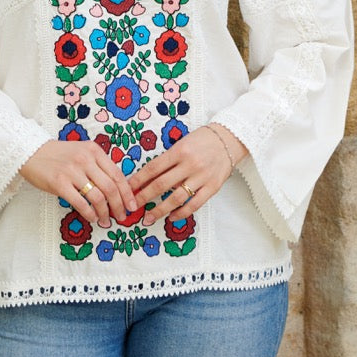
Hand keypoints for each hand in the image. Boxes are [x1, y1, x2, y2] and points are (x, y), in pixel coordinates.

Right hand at [20, 140, 136, 226]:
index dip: (127, 193)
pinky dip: (89, 214)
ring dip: (105, 213)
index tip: (132, 206)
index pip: (117, 174)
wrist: (31, 152)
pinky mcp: (60, 183)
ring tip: (105, 220)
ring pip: (98, 197)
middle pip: (110, 187)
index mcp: (94, 151)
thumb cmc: (58, 155)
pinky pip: (81, 203)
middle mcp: (85, 159)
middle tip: (121, 217)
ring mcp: (72, 171)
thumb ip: (97, 166)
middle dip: (119, 206)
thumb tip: (116, 189)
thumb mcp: (81, 152)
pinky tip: (92, 218)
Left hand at [127, 123, 246, 225]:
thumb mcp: (182, 144)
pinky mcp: (212, 187)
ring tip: (148, 218)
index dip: (138, 180)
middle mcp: (189, 164)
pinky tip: (171, 217)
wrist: (229, 139)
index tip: (127, 189)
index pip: (153, 168)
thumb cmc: (201, 140)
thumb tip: (147, 178)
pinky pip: (194, 204)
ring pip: (176, 198)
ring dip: (160, 210)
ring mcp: (202, 177)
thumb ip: (168, 160)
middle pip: (161, 184)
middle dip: (144, 197)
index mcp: (179, 151)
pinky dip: (181, 213)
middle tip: (132, 207)